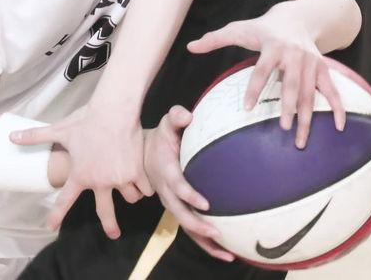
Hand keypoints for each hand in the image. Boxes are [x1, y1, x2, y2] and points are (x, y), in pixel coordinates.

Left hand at [10, 102, 153, 235]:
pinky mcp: (136, 171)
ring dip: (131, 194)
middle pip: (105, 211)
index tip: (50, 226)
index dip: (57, 215)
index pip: (65, 200)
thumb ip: (35, 136)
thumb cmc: (87, 120)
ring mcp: (120, 179)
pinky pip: (145, 187)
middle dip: (110, 225)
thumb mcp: (60, 130)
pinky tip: (146, 181)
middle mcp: (100, 182)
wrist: (114, 111)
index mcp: (81, 175)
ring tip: (132, 189)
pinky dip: (146, 185)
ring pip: (130, 197)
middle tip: (113, 234)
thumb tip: (11, 137)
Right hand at [144, 106, 234, 262]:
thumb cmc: (161, 137)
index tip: (206, 203)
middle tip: (217, 233)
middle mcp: (166, 191)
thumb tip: (188, 115)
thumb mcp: (165, 123)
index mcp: (165, 171)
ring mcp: (171, 202)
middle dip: (198, 226)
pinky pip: (189, 229)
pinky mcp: (176, 208)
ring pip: (185, 227)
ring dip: (204, 242)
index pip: (177, 185)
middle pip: (180, 213)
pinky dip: (204, 243)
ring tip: (227, 254)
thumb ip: (175, 116)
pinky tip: (225, 252)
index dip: (189, 195)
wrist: (143, 154)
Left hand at [188, 5, 345, 148]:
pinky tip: (339, 128)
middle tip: (283, 129)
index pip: (262, 69)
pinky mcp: (323, 68)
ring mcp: (311, 62)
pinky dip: (338, 108)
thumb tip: (189, 46)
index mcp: (272, 46)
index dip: (255, 88)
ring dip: (308, 116)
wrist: (298, 17)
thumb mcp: (239, 29)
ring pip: (310, 92)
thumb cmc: (263, 27)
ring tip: (300, 140)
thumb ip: (214, 39)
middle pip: (291, 84)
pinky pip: (332, 90)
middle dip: (289, 106)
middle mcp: (294, 54)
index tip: (246, 108)